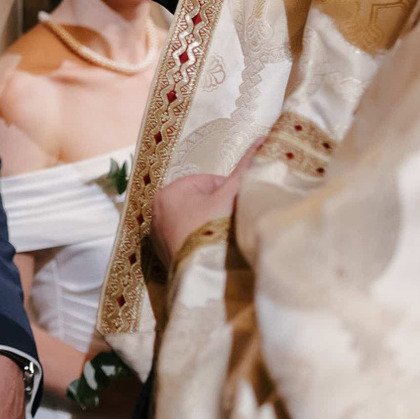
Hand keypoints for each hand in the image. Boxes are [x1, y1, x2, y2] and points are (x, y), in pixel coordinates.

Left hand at [153, 143, 259, 262]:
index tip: (237, 210)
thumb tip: (262, 140)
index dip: (229, 194)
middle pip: (202, 203)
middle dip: (219, 212)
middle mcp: (157, 212)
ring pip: (196, 222)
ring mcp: (159, 236)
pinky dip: (202, 244)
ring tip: (223, 242)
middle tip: (232, 227)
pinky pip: (189, 242)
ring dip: (211, 228)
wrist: (205, 278)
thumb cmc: (215, 230)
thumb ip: (245, 168)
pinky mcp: (166, 257)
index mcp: (169, 192)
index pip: (210, 182)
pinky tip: (213, 254)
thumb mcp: (231, 195)